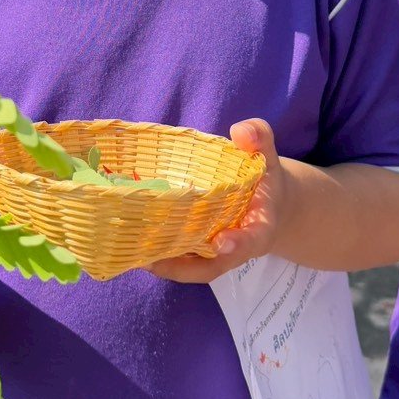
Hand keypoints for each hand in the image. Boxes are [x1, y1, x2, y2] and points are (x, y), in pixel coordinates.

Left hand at [148, 119, 287, 282]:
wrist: (266, 202)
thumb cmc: (263, 180)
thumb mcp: (267, 156)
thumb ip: (260, 138)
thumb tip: (240, 131)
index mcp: (258, 229)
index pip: (250, 241)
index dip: (236, 244)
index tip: (221, 241)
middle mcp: (233, 248)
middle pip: (210, 267)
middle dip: (182, 267)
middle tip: (152, 260)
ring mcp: (213, 253)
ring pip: (189, 268)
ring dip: (163, 265)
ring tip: (134, 257)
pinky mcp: (197, 250)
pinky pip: (179, 258)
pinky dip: (158, 255)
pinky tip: (132, 242)